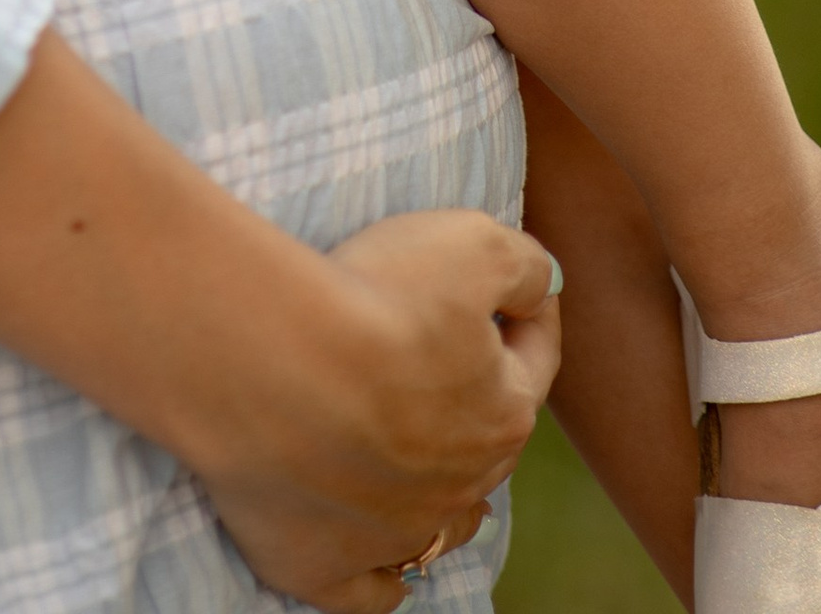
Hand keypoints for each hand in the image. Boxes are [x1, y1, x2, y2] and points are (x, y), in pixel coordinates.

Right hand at [195, 211, 557, 612]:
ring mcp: (394, 534)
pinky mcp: (325, 566)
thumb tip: (546, 282)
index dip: (530, 315)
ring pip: (439, 526)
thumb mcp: (471, 243)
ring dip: (442, 498)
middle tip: (451, 363)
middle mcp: (460, 487)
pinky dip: (379, 577)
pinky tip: (380, 561)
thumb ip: (523, 264)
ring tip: (428, 469)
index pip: (535, 360)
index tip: (515, 289)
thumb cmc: (374, 299)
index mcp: (504, 413)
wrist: (275, 366)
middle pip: (486, 444)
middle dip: (477, 402)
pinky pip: (368, 592)